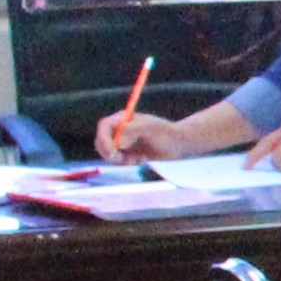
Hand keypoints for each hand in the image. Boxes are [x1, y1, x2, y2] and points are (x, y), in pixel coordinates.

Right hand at [97, 107, 225, 160]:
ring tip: (139, 159)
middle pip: (101, 140)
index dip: (104, 139)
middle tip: (125, 160)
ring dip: (120, 159)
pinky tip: (141, 159)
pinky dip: (126, 162)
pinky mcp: (125, 151)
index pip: (104, 126)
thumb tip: (118, 142)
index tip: (112, 152)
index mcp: (123, 118)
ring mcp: (121, 140)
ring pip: (107, 152)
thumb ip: (132, 131)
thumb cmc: (167, 133)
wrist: (179, 144)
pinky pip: (116, 160)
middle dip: (109, 152)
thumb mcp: (151, 129)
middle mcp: (119, 128)